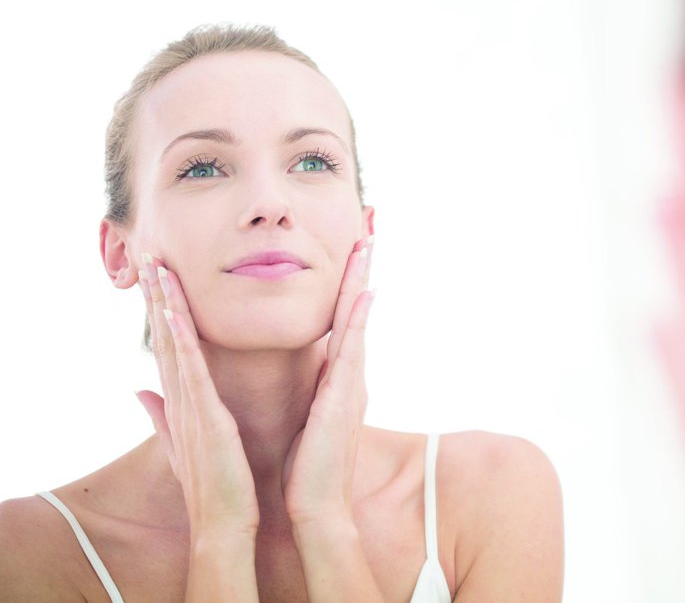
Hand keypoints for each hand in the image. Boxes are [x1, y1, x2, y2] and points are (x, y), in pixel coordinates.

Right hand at [135, 255, 259, 538]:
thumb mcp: (184, 443)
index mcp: (184, 402)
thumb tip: (139, 391)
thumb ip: (162, 415)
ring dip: (163, 305)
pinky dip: (180, 341)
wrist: (225, 522)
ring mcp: (189, 407)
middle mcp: (181, 399)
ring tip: (156, 268)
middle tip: (149, 255)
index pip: (169, 346)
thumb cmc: (214, 484)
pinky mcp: (204, 417)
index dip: (160, 309)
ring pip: (173, 345)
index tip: (156, 275)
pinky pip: (190, 372)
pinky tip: (173, 313)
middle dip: (156, 296)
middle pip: (165, 337)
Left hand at [282, 236, 374, 527]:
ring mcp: (351, 385)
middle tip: (366, 228)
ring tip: (367, 242)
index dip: (342, 285)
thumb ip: (282, 394)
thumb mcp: (288, 424)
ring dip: (362, 280)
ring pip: (357, 320)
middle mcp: (347, 376)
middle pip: (354, 310)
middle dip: (359, 269)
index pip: (337, 322)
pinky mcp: (345, 399)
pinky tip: (365, 293)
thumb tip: (262, 377)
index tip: (344, 251)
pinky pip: (353, 350)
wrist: (315, 510)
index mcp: (332, 381)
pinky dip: (360, 320)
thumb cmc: (300, 471)